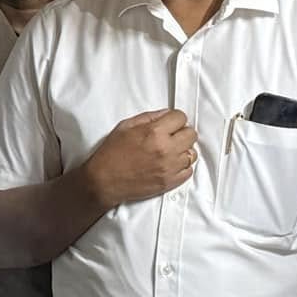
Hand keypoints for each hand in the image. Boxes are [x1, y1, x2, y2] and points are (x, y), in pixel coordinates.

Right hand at [83, 109, 198, 208]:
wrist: (104, 181)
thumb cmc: (111, 153)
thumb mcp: (126, 126)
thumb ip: (149, 117)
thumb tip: (166, 114)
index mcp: (155, 132)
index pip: (181, 117)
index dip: (175, 119)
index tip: (170, 124)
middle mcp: (166, 149)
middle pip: (191, 134)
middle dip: (181, 133)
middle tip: (170, 137)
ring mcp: (170, 167)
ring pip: (192, 154)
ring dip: (182, 151)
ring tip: (169, 152)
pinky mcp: (170, 182)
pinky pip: (188, 171)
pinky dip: (181, 167)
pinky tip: (169, 164)